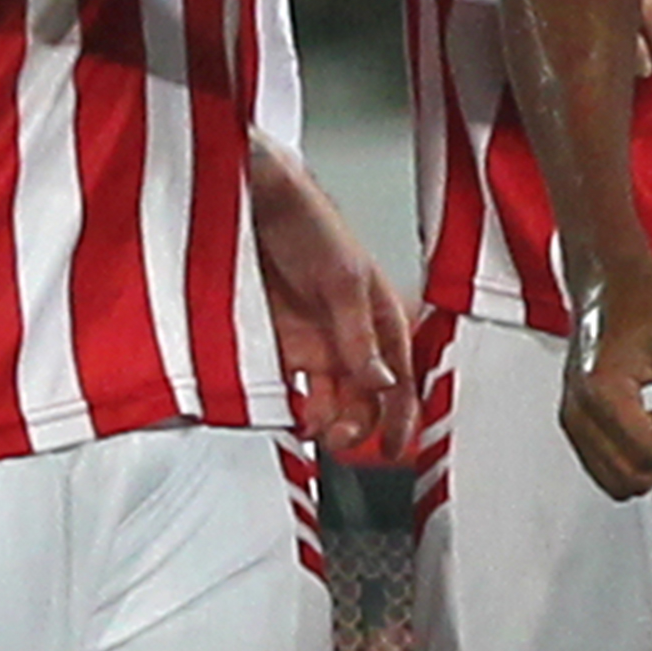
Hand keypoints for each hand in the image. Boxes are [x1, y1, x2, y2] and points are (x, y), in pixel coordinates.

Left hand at [245, 136, 415, 466]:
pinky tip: (285, 411)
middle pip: (363, 399)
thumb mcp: (344, 277)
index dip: (401, 417)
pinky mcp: (275, 344)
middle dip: (357, 425)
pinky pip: (288, 387)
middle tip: (339, 437)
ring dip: (323, 420)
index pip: (400, 380)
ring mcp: (311, 342)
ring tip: (311, 428)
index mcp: (380, 319)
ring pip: (326, 399)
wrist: (250, 200)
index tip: (393, 449)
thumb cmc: (309, 220)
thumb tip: (380, 381)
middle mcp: (348, 335)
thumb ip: (361, 334)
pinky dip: (290, 405)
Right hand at [558, 269, 651, 499]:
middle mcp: (579, 411)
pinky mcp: (575, 419)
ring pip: (614, 478)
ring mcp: (573, 418)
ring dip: (649, 460)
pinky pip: (603, 464)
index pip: (647, 451)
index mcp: (603, 391)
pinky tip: (648, 422)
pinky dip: (631, 456)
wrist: (611, 282)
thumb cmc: (644, 302)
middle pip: (629, 475)